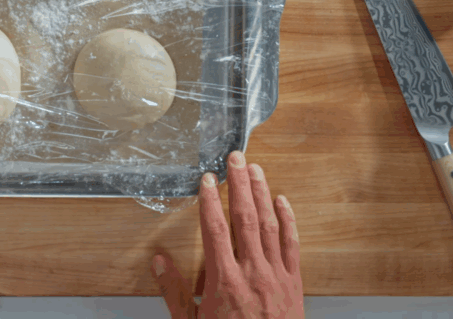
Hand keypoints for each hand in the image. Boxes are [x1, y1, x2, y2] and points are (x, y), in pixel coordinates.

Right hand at [152, 151, 303, 318]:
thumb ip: (174, 293)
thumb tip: (159, 262)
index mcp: (225, 282)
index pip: (215, 230)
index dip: (210, 201)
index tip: (207, 178)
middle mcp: (252, 273)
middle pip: (245, 218)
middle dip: (240, 185)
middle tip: (236, 158)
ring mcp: (276, 276)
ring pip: (269, 226)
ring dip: (262, 194)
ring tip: (256, 169)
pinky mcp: (294, 284)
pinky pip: (292, 246)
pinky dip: (287, 221)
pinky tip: (282, 202)